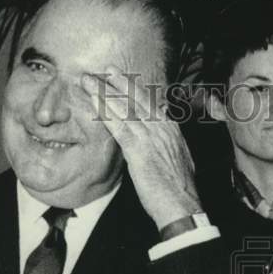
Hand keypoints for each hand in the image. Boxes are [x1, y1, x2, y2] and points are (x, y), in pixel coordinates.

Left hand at [81, 67, 199, 228]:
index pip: (151, 103)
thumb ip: (168, 145)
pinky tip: (93, 102)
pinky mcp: (139, 150)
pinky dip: (105, 112)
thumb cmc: (179, 188)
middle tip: (106, 68)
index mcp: (172, 130)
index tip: (123, 79)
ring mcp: (151, 138)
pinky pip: (119, 126)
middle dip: (120, 83)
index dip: (135, 89)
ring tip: (90, 80)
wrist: (183, 205)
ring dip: (105, 92)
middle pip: (138, 100)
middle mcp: (163, 128)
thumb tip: (161, 141)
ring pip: (125, 109)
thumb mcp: (179, 160)